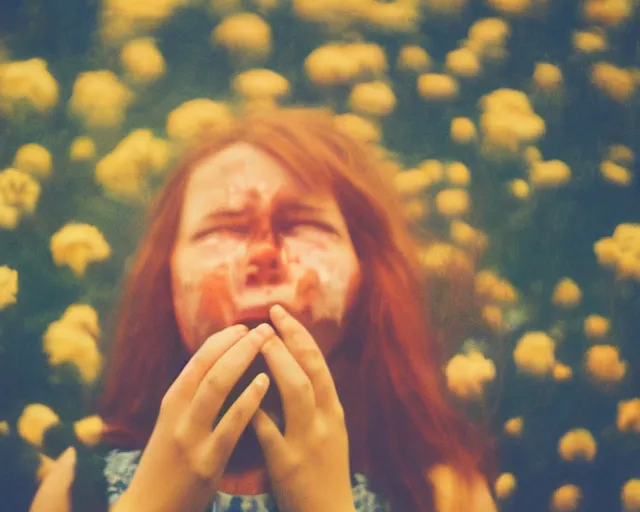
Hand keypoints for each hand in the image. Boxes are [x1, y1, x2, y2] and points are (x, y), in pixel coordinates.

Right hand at [116, 324, 274, 511]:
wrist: (149, 511)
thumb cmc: (167, 467)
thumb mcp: (173, 424)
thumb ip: (193, 398)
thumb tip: (221, 366)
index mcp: (172, 401)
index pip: (198, 359)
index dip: (222, 339)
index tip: (244, 326)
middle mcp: (178, 413)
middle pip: (209, 365)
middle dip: (238, 342)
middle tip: (263, 327)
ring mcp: (191, 436)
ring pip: (216, 385)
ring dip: (243, 357)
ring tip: (267, 342)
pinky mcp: (206, 462)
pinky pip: (230, 424)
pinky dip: (247, 399)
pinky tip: (264, 382)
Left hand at [251, 305, 354, 511]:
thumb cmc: (324, 473)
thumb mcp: (329, 433)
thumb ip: (314, 403)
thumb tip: (288, 369)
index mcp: (333, 411)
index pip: (319, 363)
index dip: (300, 335)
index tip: (281, 314)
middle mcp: (326, 420)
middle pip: (311, 369)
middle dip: (291, 339)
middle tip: (269, 318)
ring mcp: (308, 441)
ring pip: (296, 392)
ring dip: (278, 363)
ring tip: (260, 343)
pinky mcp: (289, 464)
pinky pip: (270, 430)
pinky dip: (255, 408)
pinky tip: (240, 392)